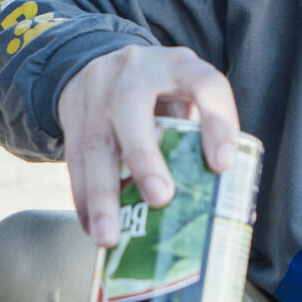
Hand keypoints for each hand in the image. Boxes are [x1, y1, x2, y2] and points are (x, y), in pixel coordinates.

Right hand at [55, 44, 238, 247]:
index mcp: (180, 66)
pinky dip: (83, 198)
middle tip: (160, 199)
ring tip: (109, 236)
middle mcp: (136, 70)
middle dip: (145, 157)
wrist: (107, 64)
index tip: (222, 165)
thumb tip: (228, 210)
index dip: (217, 122)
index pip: (205, 84)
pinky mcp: (73, 111)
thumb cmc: (162, 96)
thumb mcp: (187, 99)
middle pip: (132, 107)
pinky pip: (74, 158)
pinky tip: (92, 226)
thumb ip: (202, 140)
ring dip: (102, 194)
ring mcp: (98, 89)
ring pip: (95, 140)